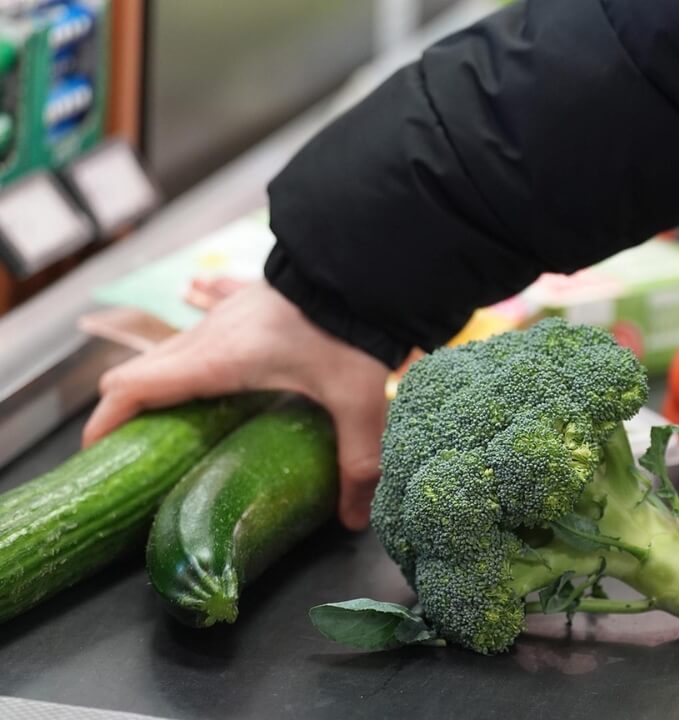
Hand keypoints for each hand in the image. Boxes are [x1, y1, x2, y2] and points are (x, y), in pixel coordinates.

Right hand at [83, 281, 389, 529]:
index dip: (103, 421)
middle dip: (126, 410)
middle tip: (137, 449)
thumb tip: (354, 517)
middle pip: (139, 372)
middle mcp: (207, 335)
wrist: (361, 266)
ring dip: (158, 378)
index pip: (132, 388)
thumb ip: (356, 461)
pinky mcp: (244, 300)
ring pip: (168, 349)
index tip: (98, 453)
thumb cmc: (350, 329)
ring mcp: (223, 314)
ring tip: (170, 414)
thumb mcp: (357, 402)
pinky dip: (189, 333)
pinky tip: (193, 321)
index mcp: (216, 361)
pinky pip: (201, 314)